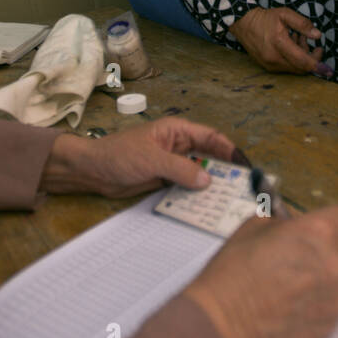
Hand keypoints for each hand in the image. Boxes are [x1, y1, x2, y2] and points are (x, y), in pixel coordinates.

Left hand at [40, 118, 234, 196]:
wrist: (92, 171)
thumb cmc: (119, 155)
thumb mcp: (152, 160)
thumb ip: (180, 169)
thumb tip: (207, 180)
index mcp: (177, 131)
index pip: (211, 137)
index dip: (229, 150)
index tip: (244, 165)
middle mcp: (179, 146)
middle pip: (209, 156)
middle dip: (224, 170)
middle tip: (242, 188)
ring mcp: (172, 164)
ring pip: (199, 173)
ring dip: (210, 185)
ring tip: (228, 200)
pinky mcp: (165, 180)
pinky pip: (186, 187)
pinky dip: (195, 195)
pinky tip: (205, 206)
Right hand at [182, 205, 337, 337]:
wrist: (225, 323)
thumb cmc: (233, 273)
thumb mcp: (252, 228)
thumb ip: (282, 222)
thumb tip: (292, 223)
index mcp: (317, 232)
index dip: (336, 225)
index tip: (327, 231)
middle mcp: (333, 262)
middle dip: (331, 253)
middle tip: (305, 260)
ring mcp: (335, 295)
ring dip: (327, 280)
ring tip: (296, 287)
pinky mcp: (331, 323)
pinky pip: (333, 306)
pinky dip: (319, 304)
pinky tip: (292, 306)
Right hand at [229, 7, 329, 76]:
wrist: (243, 23)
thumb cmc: (265, 18)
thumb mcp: (285, 14)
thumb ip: (302, 24)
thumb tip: (318, 35)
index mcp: (279, 44)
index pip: (303, 62)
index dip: (318, 66)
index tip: (328, 67)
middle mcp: (274, 58)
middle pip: (300, 68)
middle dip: (310, 58)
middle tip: (312, 45)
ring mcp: (269, 64)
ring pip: (294, 68)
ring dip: (301, 58)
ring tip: (298, 39)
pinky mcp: (266, 66)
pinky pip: (285, 68)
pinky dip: (292, 60)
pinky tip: (290, 45)